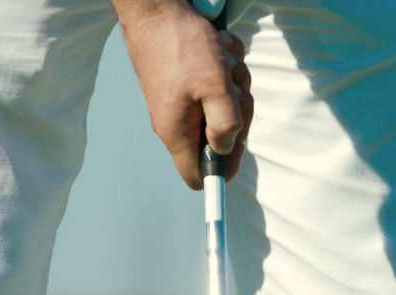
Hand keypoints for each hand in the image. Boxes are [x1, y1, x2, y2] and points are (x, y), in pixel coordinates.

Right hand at [114, 0, 253, 188]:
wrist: (157, 8)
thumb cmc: (182, 45)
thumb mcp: (216, 86)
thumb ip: (227, 124)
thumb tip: (227, 147)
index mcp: (177, 132)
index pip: (198, 176)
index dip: (223, 169)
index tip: (238, 147)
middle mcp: (177, 120)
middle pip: (219, 137)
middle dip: (235, 111)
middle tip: (230, 87)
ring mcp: (180, 100)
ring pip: (223, 106)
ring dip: (232, 82)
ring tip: (222, 59)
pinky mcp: (185, 82)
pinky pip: (217, 83)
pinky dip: (224, 65)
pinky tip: (218, 48)